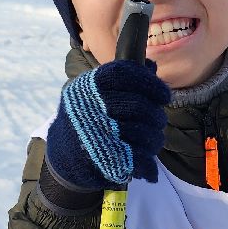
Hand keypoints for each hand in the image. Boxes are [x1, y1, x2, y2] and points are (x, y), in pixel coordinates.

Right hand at [44, 61, 169, 189]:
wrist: (63, 157)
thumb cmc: (85, 120)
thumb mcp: (96, 94)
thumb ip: (123, 80)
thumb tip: (150, 66)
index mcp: (88, 86)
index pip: (124, 73)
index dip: (149, 83)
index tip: (164, 95)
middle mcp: (90, 106)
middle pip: (138, 105)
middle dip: (155, 115)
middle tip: (159, 121)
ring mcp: (95, 133)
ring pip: (141, 132)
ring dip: (154, 138)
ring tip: (154, 139)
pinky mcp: (103, 157)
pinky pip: (136, 155)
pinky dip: (146, 159)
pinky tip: (148, 161)